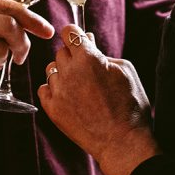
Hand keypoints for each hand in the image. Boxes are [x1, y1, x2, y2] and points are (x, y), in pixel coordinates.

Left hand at [38, 25, 160, 174]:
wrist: (122, 142)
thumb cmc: (130, 106)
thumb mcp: (125, 71)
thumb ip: (103, 53)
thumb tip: (88, 41)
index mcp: (89, 58)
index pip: (69, 31)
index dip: (75, 34)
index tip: (79, 40)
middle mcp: (69, 72)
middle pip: (61, 51)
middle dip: (73, 56)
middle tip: (88, 70)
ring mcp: (58, 91)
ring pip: (51, 70)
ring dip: (63, 73)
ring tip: (80, 87)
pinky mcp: (52, 109)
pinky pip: (44, 89)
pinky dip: (53, 90)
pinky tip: (69, 96)